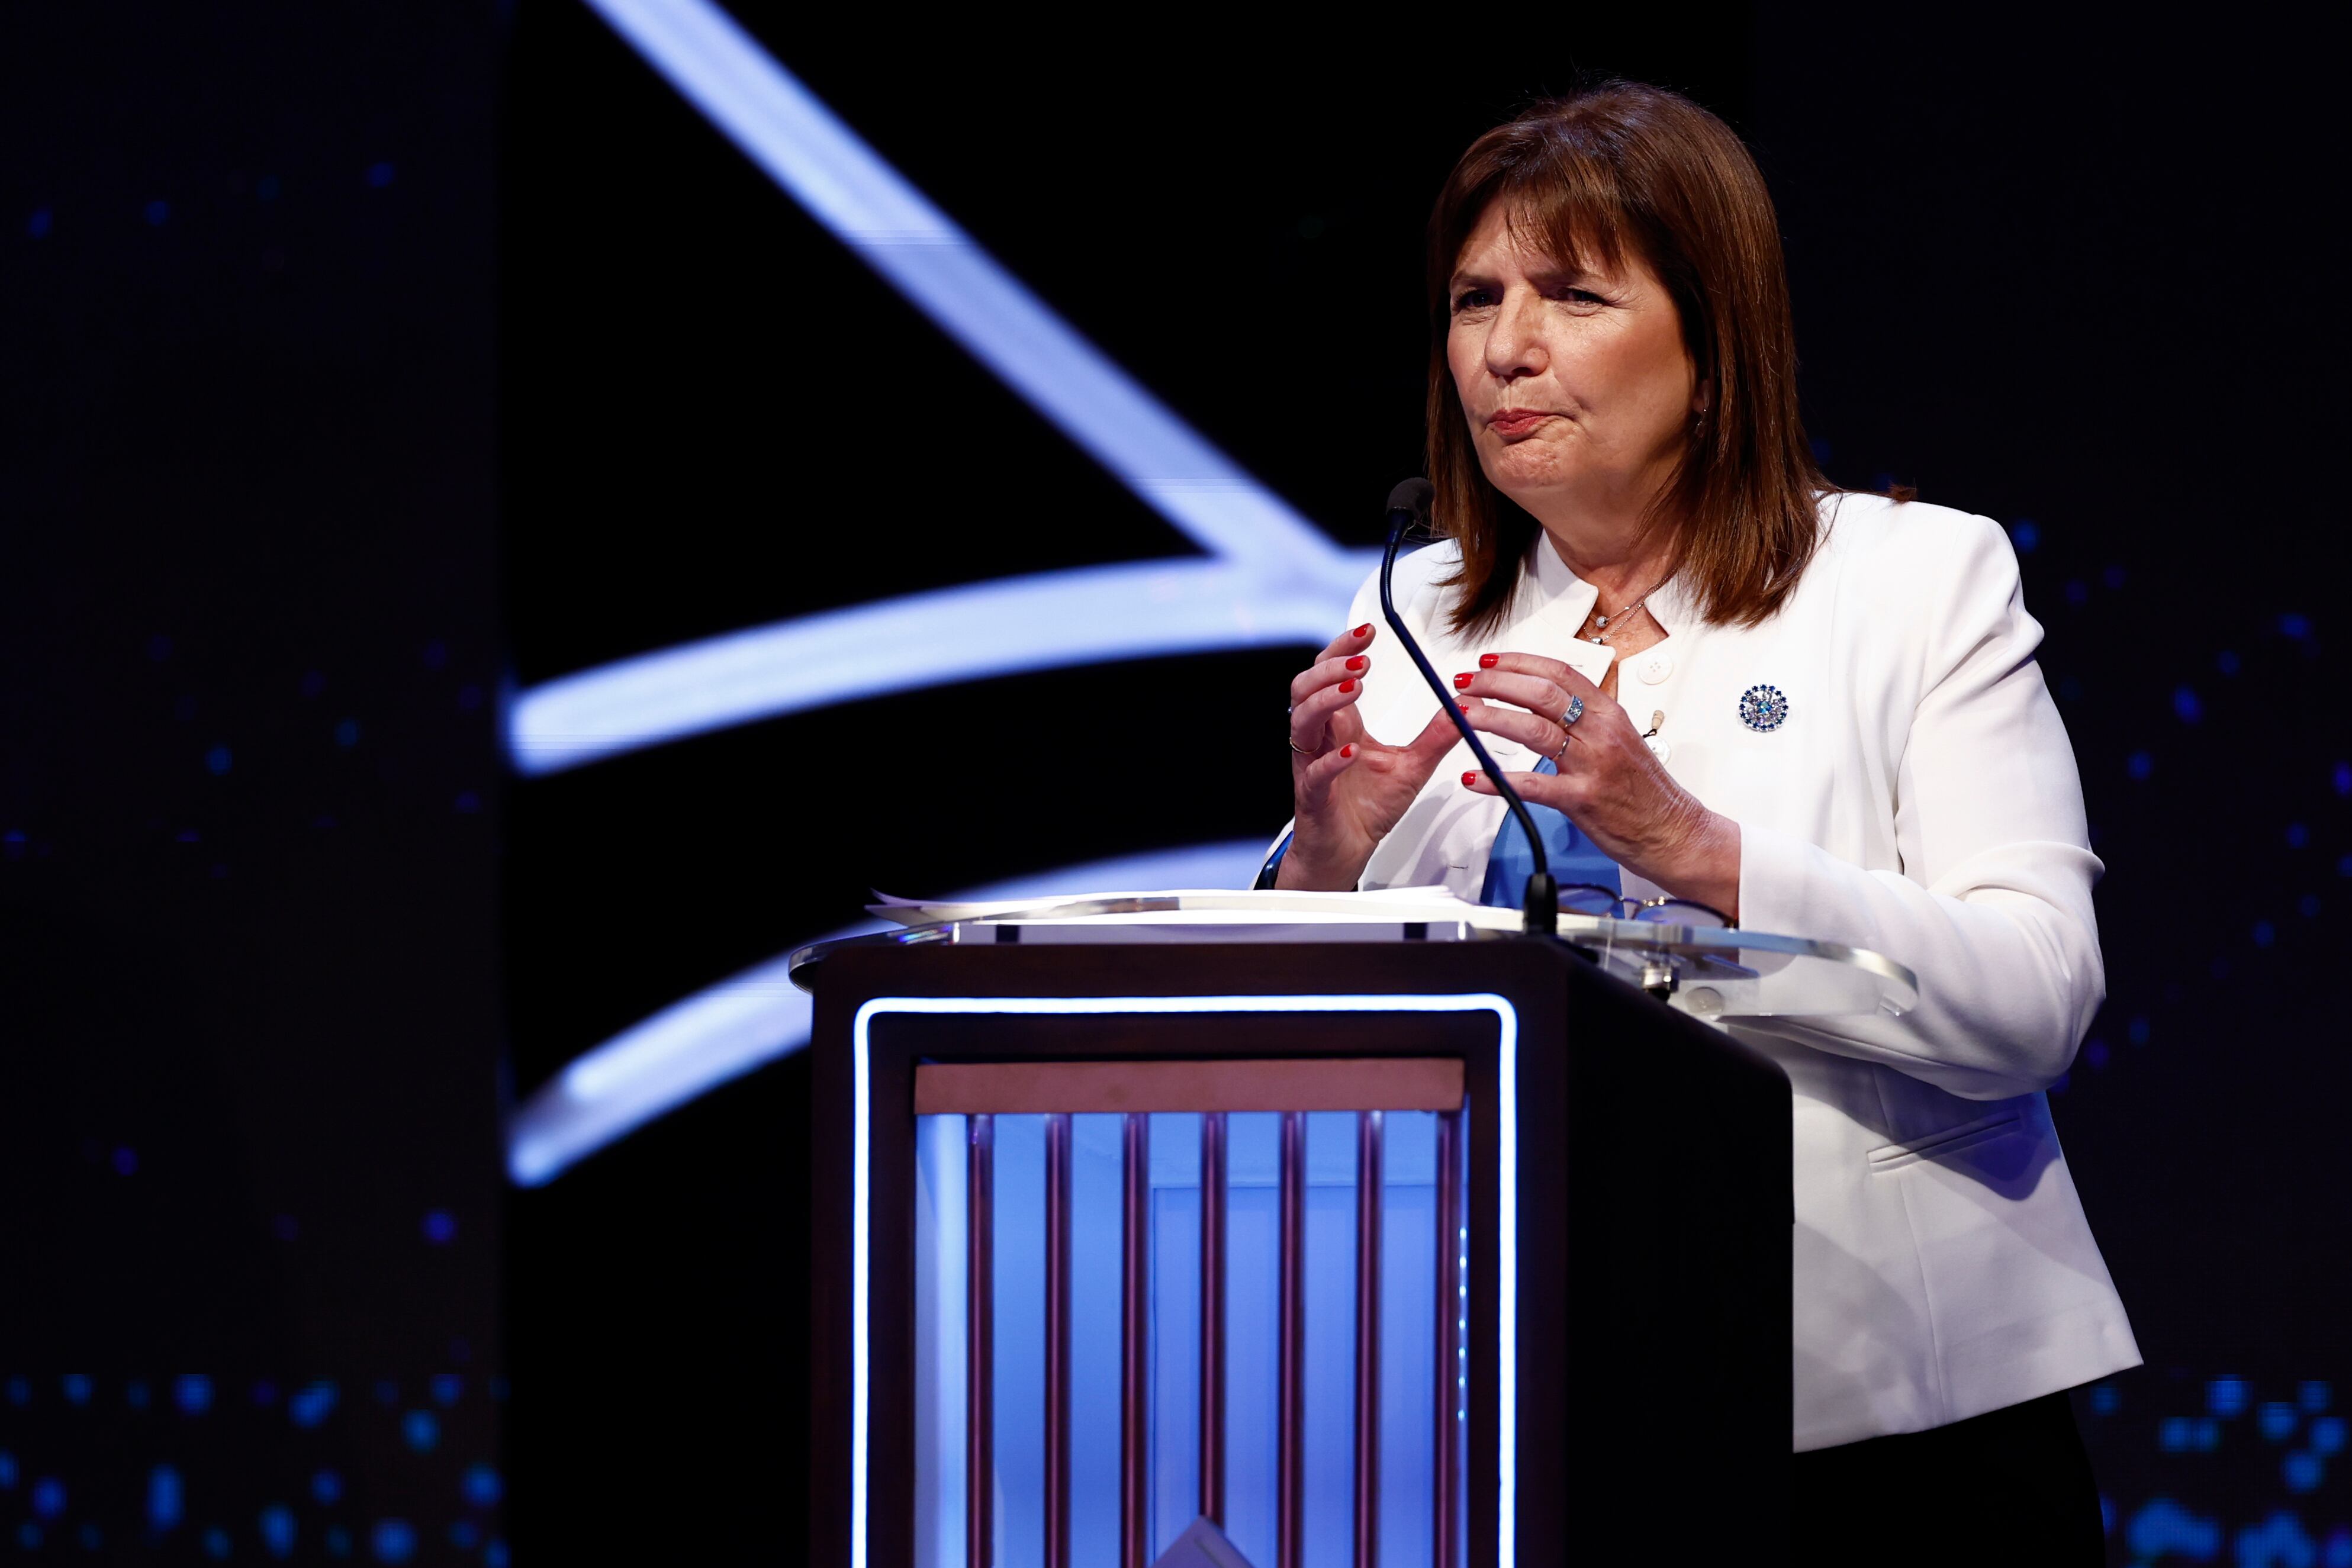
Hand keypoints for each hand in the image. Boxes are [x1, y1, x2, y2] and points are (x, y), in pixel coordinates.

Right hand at [1278, 622, 1470, 890]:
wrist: (1347, 849)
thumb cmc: (1366, 808)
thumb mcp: (1413, 765)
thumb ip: (1436, 736)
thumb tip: (1465, 707)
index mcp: (1341, 724)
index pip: (1332, 673)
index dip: (1345, 648)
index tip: (1369, 632)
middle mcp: (1321, 737)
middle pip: (1307, 686)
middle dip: (1331, 666)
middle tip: (1362, 659)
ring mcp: (1312, 764)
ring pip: (1302, 720)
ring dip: (1326, 701)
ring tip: (1354, 689)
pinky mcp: (1313, 795)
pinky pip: (1314, 772)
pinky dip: (1331, 759)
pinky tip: (1350, 751)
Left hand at [1452, 652, 1741, 916]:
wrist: (1673, 831)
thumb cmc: (1643, 790)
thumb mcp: (1618, 738)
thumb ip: (1585, 718)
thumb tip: (1545, 699)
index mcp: (1608, 713)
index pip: (1559, 673)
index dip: (1519, 663)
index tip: (1489, 661)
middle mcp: (1600, 732)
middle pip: (1541, 694)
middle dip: (1496, 684)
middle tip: (1466, 684)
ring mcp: (1591, 765)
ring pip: (1533, 730)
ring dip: (1491, 718)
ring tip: (1461, 714)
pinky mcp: (1582, 799)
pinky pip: (1532, 786)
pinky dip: (1497, 780)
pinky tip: (1474, 776)